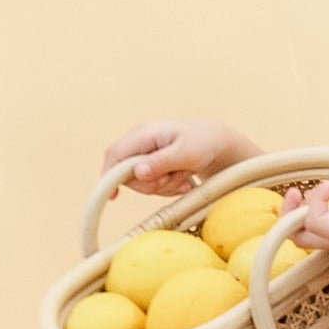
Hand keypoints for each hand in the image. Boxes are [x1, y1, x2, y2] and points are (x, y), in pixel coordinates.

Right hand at [101, 118, 259, 199]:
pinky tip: (183, 180)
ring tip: (183, 176)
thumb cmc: (205, 143)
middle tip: (175, 179)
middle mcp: (141, 142)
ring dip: (163, 187)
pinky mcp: (153, 165)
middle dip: (151, 184)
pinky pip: (152, 185)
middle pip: (127, 174)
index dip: (109, 175)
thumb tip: (137, 173)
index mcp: (144, 133)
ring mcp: (146, 154)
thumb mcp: (186, 154)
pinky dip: (168, 188)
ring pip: (141, 183)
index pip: (115, 154)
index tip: (114, 196)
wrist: (219, 143)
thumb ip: (161, 162)